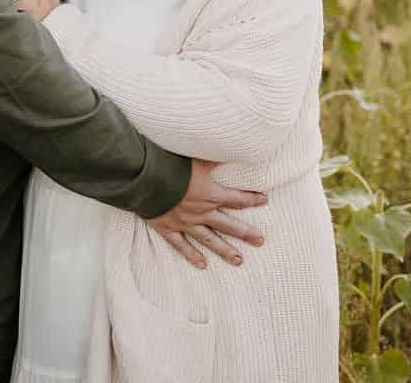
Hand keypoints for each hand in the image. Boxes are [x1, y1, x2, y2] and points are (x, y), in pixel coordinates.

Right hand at [148, 159, 267, 269]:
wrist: (145, 179)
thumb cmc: (171, 166)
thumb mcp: (196, 159)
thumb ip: (214, 158)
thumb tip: (231, 146)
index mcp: (210, 195)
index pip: (237, 199)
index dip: (252, 198)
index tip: (264, 200)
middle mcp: (201, 212)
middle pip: (229, 225)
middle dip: (246, 233)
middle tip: (260, 241)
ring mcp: (185, 223)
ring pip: (209, 240)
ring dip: (225, 250)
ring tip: (238, 260)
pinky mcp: (168, 228)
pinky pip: (182, 245)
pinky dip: (191, 255)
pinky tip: (202, 265)